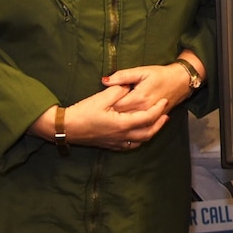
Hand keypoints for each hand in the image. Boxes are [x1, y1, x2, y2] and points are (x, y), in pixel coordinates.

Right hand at [31, 83, 163, 151]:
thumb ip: (118, 90)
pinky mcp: (110, 145)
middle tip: (166, 114)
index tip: (164, 101)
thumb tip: (128, 86)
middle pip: (148, 133)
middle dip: (159, 124)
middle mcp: (122, 136)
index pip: (147, 118)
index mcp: (122, 124)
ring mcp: (116, 142)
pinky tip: (139, 134)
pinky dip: (139, 139)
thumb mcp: (101, 98)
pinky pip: (130, 145)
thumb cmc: (82, 112)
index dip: (158, 109)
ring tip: (156, 123)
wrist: (66, 128)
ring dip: (151, 132)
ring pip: (140, 141)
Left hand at [103, 61, 194, 122]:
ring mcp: (149, 118)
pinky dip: (129, 130)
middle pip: (121, 118)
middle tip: (100, 113)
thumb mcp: (142, 71)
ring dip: (119, 124)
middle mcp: (144, 111)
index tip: (97, 103)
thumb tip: (105, 80)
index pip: (116, 105)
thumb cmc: (160, 74)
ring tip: (109, 120)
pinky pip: (139, 131)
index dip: (105, 105)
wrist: (180, 82)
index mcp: (139, 98)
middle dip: (110, 116)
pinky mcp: (153, 121)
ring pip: (130, 126)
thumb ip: (123, 76)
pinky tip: (122, 127)